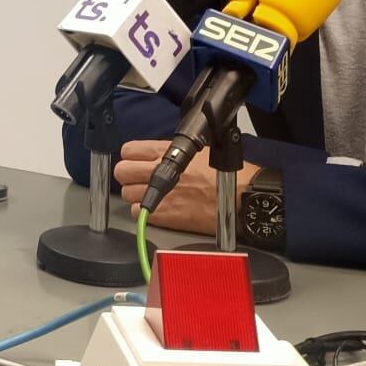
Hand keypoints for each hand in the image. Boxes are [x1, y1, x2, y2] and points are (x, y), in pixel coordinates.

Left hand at [114, 140, 258, 235]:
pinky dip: (145, 213)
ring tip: (151, 196)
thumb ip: (170, 152)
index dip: (130, 157)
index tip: (136, 162)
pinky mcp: (167, 215)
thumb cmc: (226, 174)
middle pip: (122, 172)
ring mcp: (162, 194)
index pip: (128, 150)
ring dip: (136, 195)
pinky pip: (140, 213)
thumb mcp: (196, 151)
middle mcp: (160, 171)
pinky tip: (158, 209)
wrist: (243, 196)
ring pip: (127, 194)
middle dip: (128, 176)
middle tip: (139, 180)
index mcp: (167, 152)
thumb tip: (154, 156)